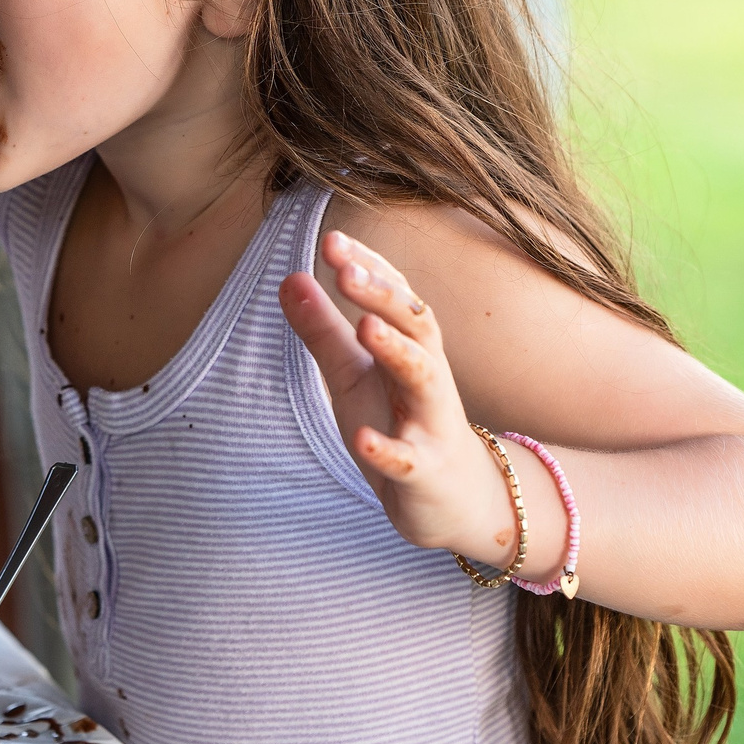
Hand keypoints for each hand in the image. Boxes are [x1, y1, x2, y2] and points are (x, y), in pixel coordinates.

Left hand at [279, 230, 520, 565]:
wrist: (455, 502)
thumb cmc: (399, 424)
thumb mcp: (353, 375)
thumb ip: (323, 330)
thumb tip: (288, 276)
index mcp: (410, 348)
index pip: (396, 297)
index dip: (369, 268)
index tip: (333, 241)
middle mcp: (428, 377)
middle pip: (416, 325)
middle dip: (384, 296)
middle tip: (345, 272)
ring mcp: (431, 424)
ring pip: (424, 379)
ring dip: (396, 351)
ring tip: (365, 326)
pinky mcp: (426, 473)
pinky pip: (409, 460)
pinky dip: (387, 449)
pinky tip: (363, 438)